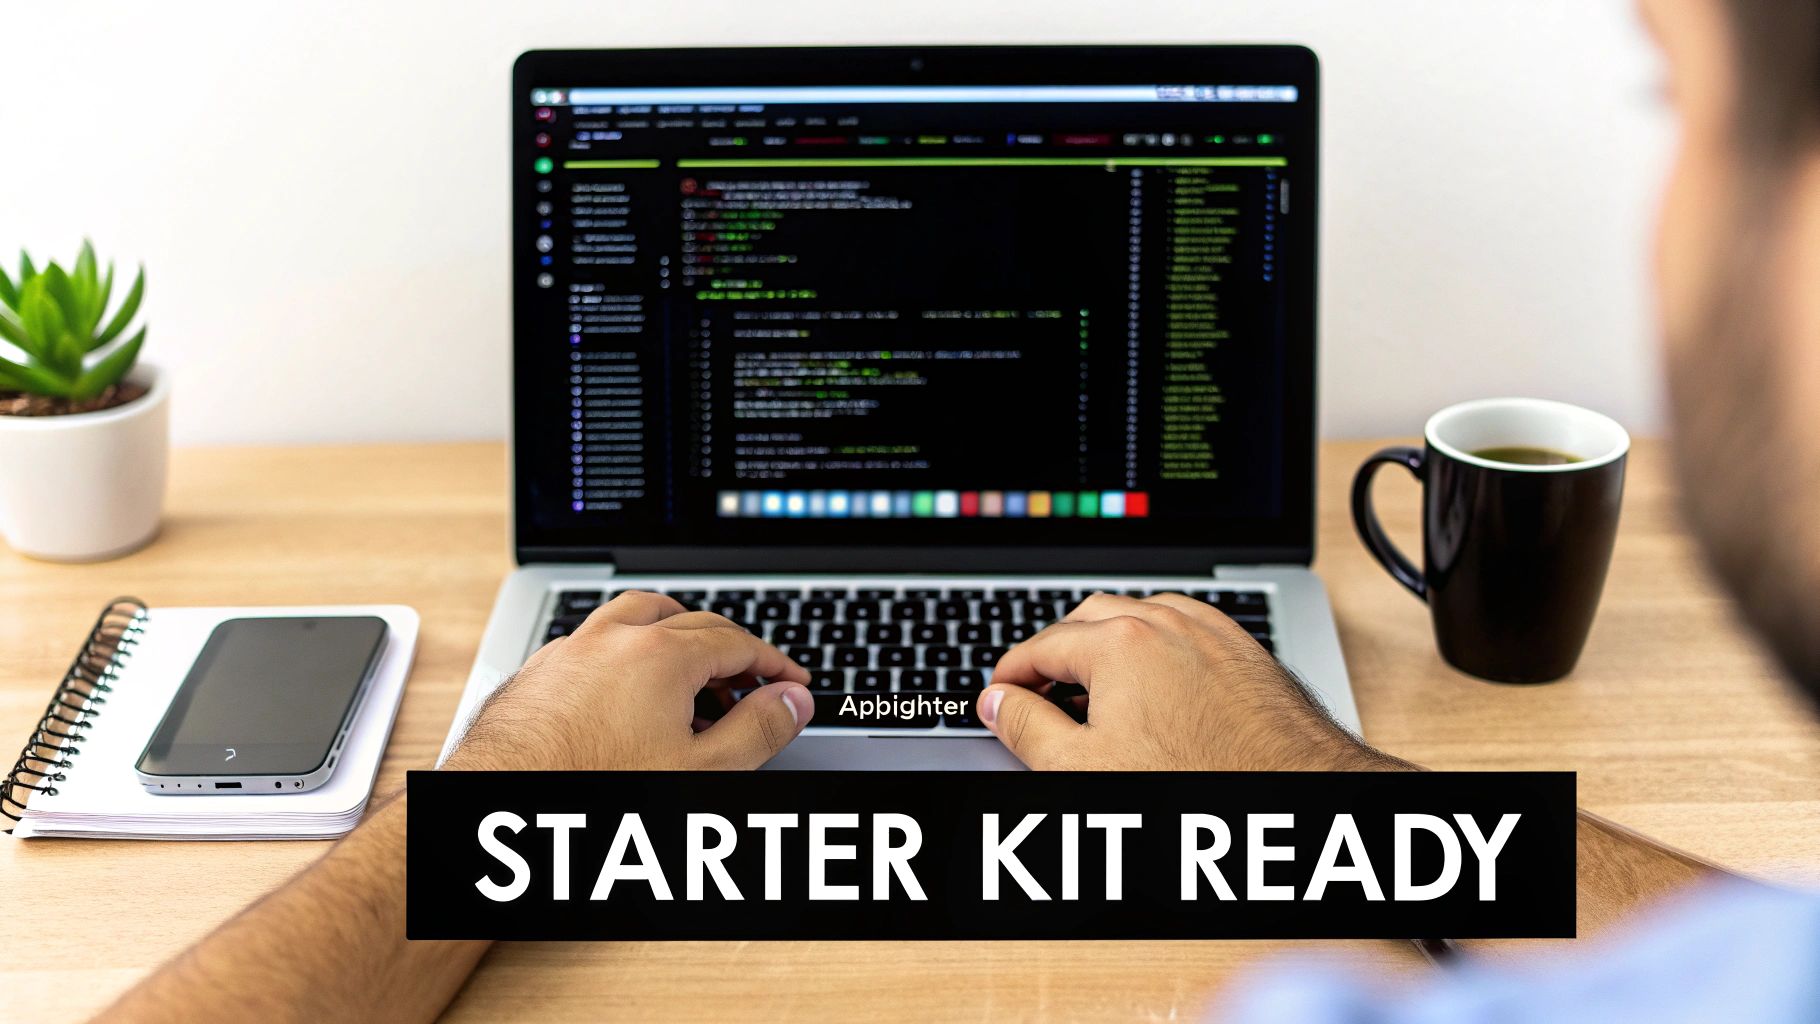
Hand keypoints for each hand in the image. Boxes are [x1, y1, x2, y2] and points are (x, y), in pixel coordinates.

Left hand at [445, 592, 813, 770]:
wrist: (502, 812)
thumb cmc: (595, 795)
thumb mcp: (701, 772)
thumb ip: (758, 730)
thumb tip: (793, 700)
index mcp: (660, 654)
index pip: (736, 641)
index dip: (773, 662)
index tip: (792, 682)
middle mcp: (613, 638)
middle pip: (689, 621)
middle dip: (729, 650)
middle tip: (751, 686)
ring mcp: (570, 651)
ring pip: (634, 618)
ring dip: (674, 635)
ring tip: (693, 674)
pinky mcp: (538, 673)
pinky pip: (594, 642)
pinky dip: (626, 653)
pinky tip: (628, 694)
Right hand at [979, 592, 1394, 771]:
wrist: (1291, 795)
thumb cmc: (1193, 787)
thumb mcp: (1081, 768)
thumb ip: (1027, 727)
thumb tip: (996, 702)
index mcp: (1118, 641)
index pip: (1040, 645)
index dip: (1011, 674)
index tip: (999, 695)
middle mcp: (1167, 621)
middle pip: (1088, 619)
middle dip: (1058, 652)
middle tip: (1039, 693)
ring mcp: (1211, 630)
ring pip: (1141, 618)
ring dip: (1107, 645)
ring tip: (1094, 692)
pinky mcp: (1244, 649)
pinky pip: (1186, 630)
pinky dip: (1157, 648)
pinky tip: (1155, 687)